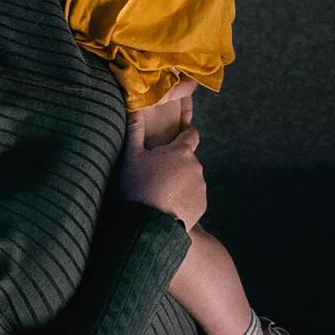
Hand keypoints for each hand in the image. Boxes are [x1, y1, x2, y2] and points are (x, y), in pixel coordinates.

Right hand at [120, 99, 206, 230]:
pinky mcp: (202, 204)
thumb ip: (135, 131)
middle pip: (188, 160)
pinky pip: (194, 198)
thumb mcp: (132, 158)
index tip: (172, 147)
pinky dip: (184, 200)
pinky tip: (168, 208)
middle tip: (158, 178)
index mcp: (182, 150)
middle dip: (177, 165)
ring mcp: (201, 185)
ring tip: (160, 196)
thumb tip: (134, 107)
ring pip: (191, 179)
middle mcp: (196, 165)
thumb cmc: (138, 188)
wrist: (147, 227)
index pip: (191, 134)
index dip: (183, 138)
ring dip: (181, 183)